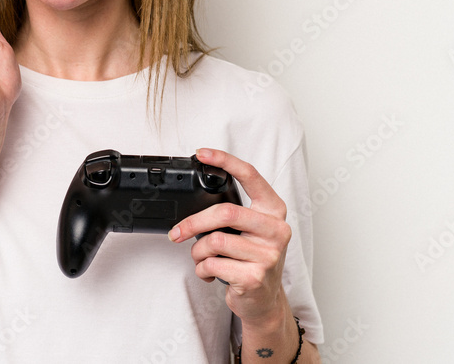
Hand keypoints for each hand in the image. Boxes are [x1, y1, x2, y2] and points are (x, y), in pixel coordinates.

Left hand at [168, 147, 291, 325]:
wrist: (264, 301)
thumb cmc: (252, 260)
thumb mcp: (251, 231)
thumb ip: (234, 214)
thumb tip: (194, 205)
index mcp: (274, 210)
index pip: (251, 175)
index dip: (225, 160)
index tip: (202, 153)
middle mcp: (276, 229)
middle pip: (225, 212)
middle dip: (193, 223)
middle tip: (176, 233)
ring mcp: (268, 254)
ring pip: (215, 241)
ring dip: (198, 252)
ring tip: (201, 258)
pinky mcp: (255, 277)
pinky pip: (213, 264)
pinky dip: (202, 269)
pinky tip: (209, 273)